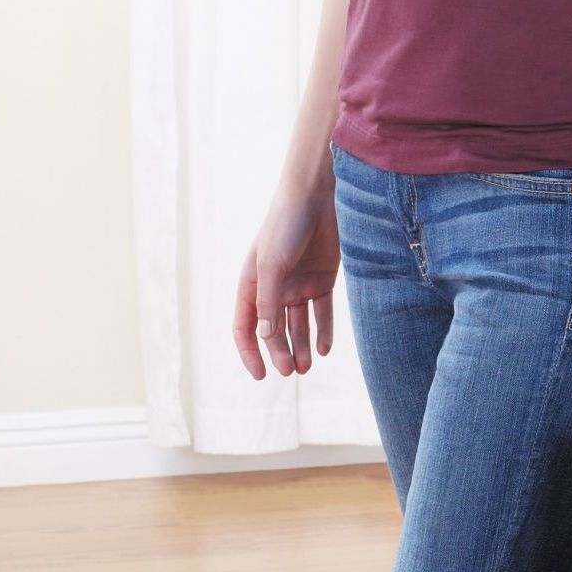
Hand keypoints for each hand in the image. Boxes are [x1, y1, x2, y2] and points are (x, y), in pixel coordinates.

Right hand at [232, 172, 339, 378]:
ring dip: (302, 347)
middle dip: (280, 352)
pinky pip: (321, 313)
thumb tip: (263, 336)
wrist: (317, 196)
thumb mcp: (272, 266)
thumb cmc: (286, 226)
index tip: (261, 375)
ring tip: (308, 367)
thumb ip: (268, 301)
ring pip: (298, 325)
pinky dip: (323, 332)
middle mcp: (274, 288)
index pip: (245, 327)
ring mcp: (298, 284)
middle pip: (274, 331)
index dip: (250, 352)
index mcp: (252, 284)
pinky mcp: (323, 279)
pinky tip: (326, 349)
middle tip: (292, 371)